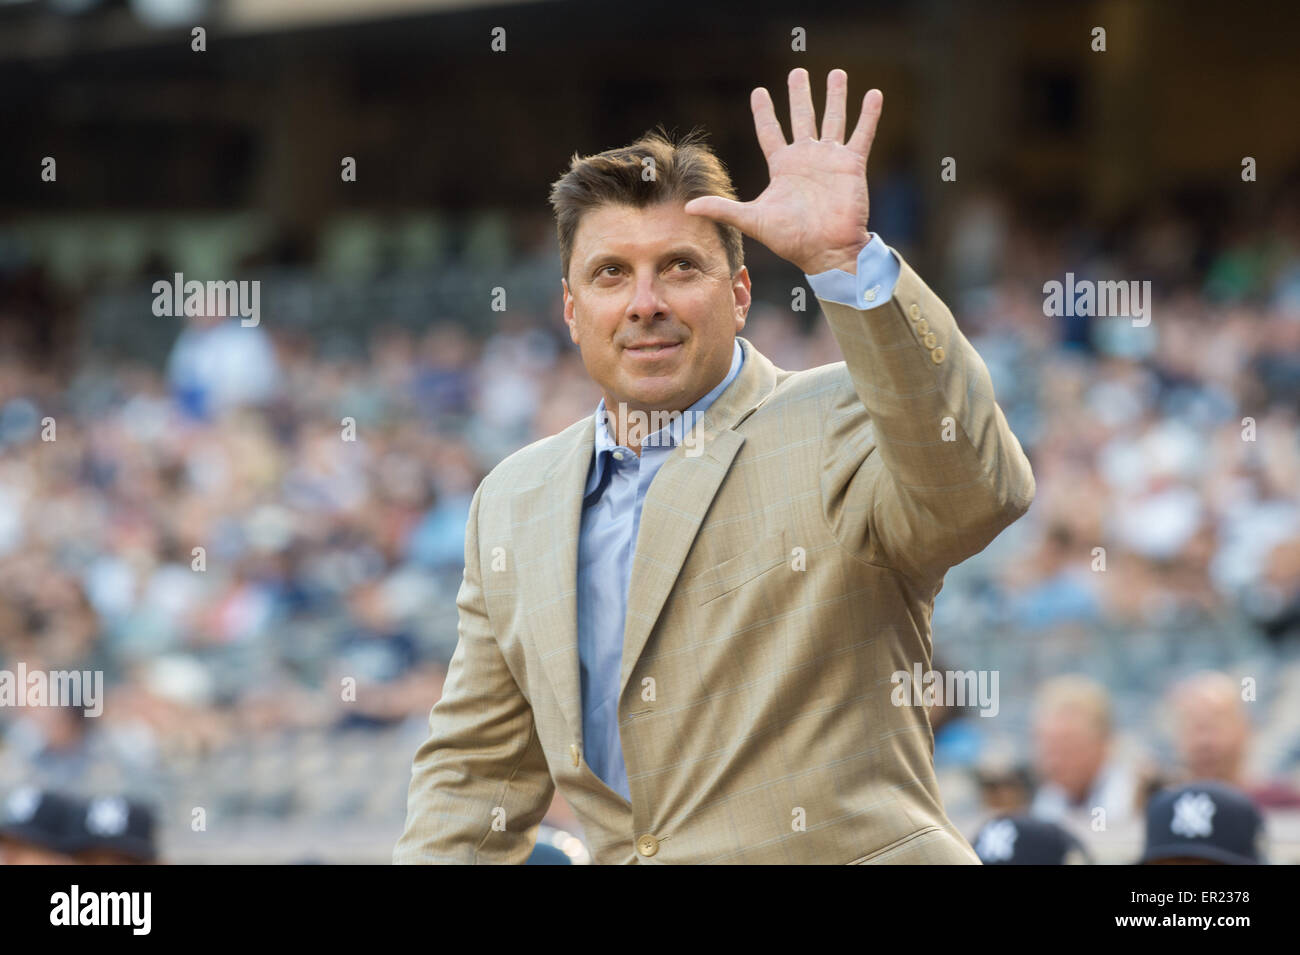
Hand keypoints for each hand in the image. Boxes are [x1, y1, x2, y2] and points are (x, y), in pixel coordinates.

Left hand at [684, 68, 881, 275]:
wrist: (826, 251)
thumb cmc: (790, 239)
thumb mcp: (752, 220)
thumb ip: (723, 209)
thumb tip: (688, 207)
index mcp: (783, 167)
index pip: (770, 131)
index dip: (764, 112)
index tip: (759, 91)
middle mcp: (806, 158)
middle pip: (802, 117)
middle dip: (800, 95)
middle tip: (798, 71)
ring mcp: (830, 159)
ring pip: (833, 119)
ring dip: (836, 96)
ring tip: (837, 73)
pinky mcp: (851, 165)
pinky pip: (861, 134)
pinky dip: (868, 115)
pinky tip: (873, 94)